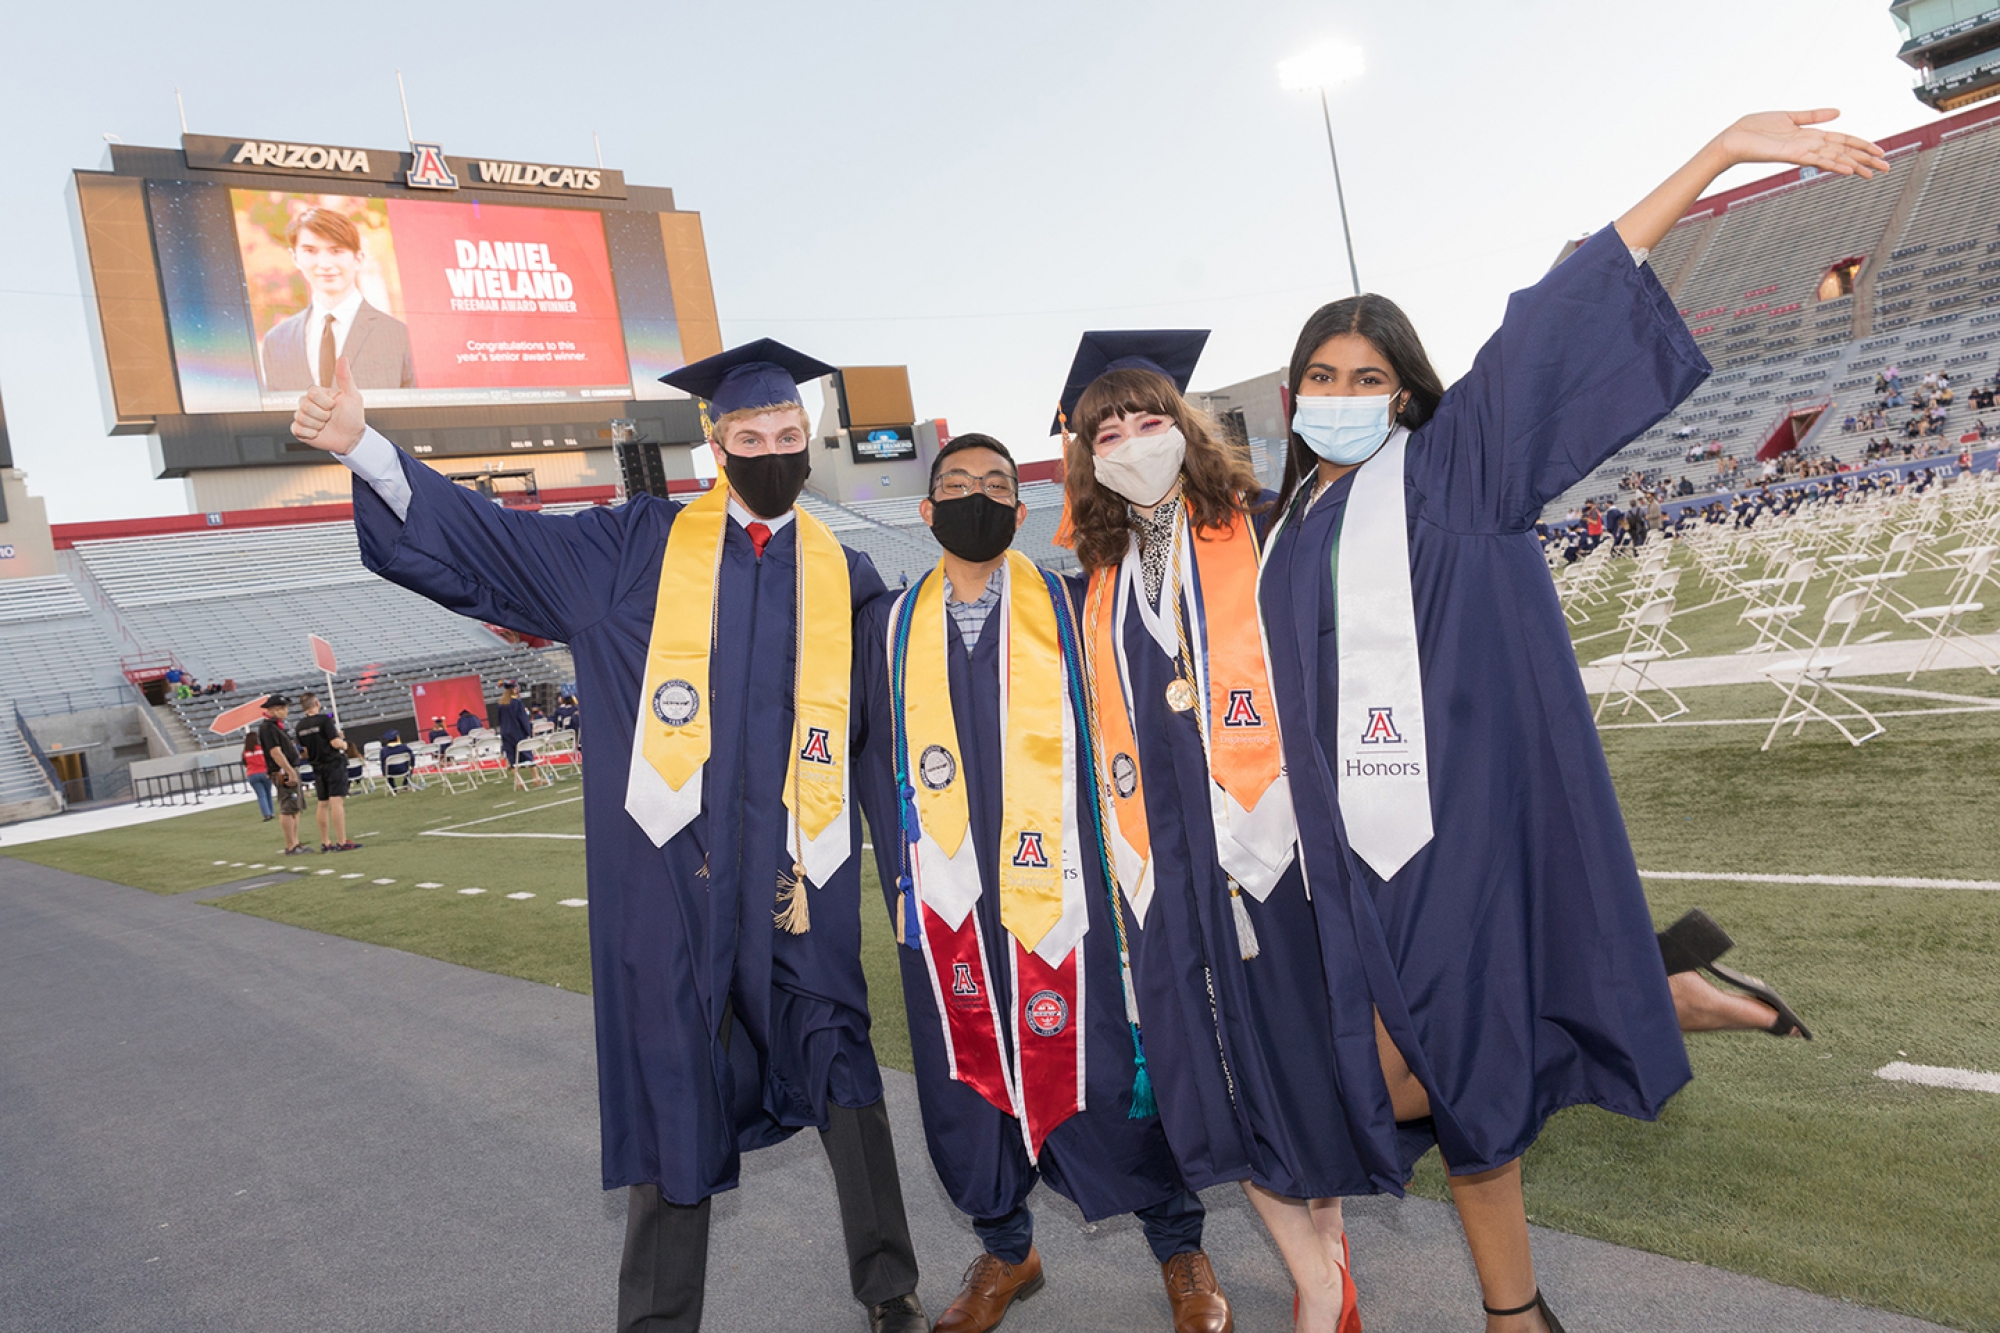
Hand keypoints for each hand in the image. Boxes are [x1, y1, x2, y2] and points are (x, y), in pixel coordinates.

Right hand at [292, 356, 366, 454]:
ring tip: (325, 425)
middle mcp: (307, 403)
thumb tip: (342, 357)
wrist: (351, 438)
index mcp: (317, 393)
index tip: (334, 406)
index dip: (325, 402)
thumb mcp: (352, 396)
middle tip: (330, 418)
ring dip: (318, 425)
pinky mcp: (299, 430)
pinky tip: (318, 433)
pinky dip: (310, 433)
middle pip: (305, 406)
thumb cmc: (353, 416)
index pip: (312, 393)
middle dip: (323, 415)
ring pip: (302, 418)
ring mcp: (302, 416)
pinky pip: (297, 429)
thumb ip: (345, 377)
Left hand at [1712, 110, 1888, 178]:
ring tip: (1872, 172)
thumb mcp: (1790, 116)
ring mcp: (1801, 151)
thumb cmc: (1755, 129)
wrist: (1733, 139)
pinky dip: (1832, 164)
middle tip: (1886, 169)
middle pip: (1844, 152)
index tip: (1881, 153)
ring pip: (1834, 158)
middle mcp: (1809, 146)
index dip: (1863, 146)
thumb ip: (1814, 115)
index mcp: (1811, 137)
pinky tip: (1846, 169)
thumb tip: (1838, 111)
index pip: (1843, 141)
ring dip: (1855, 164)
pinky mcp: (1790, 154)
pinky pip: (1815, 160)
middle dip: (1866, 160)